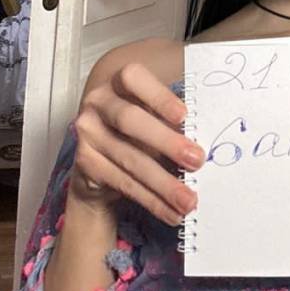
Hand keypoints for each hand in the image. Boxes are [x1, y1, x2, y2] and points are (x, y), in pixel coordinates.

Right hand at [71, 61, 204, 225]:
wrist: (100, 161)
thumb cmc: (138, 131)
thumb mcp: (154, 115)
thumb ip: (172, 120)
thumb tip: (203, 140)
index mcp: (119, 82)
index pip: (134, 78)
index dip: (158, 96)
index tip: (184, 116)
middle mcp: (98, 102)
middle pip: (131, 120)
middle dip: (167, 142)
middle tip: (197, 161)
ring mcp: (88, 133)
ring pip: (129, 159)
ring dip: (163, 183)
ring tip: (189, 200)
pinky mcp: (85, 163)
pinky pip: (123, 183)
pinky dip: (151, 200)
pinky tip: (170, 212)